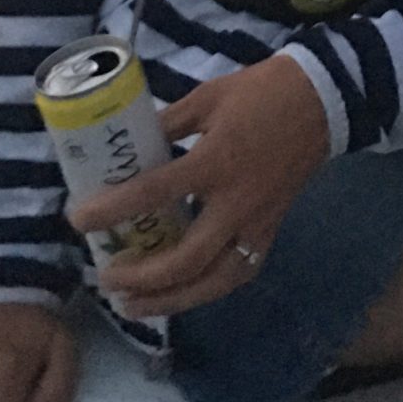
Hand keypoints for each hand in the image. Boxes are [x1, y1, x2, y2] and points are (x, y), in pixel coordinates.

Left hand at [72, 53, 331, 320]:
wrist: (324, 100)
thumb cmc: (261, 94)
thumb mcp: (206, 98)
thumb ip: (166, 125)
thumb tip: (126, 148)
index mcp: (216, 162)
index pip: (155, 193)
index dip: (112, 209)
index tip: (78, 219)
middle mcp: (236, 203)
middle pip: (187, 259)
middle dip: (143, 278)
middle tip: (107, 279)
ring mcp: (258, 223)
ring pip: (215, 280)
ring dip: (173, 300)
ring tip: (135, 307)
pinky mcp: (271, 230)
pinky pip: (237, 273)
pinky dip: (206, 290)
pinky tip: (182, 294)